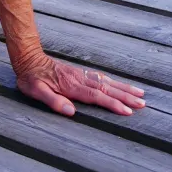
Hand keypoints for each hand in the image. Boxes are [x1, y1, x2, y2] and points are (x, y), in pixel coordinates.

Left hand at [14, 51, 145, 116]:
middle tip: (143, 104)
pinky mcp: (81, 73)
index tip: (128, 111)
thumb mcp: (36, 92)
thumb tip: (71, 112)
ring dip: (124, 88)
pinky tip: (121, 86)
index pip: (97, 97)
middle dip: (126, 97)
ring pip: (107, 82)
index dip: (113, 104)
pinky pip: (102, 77)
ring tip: (140, 94)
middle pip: (107, 89)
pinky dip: (114, 82)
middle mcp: (80, 79)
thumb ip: (53, 101)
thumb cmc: (31, 79)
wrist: (29, 59)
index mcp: (72, 86)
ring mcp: (82, 75)